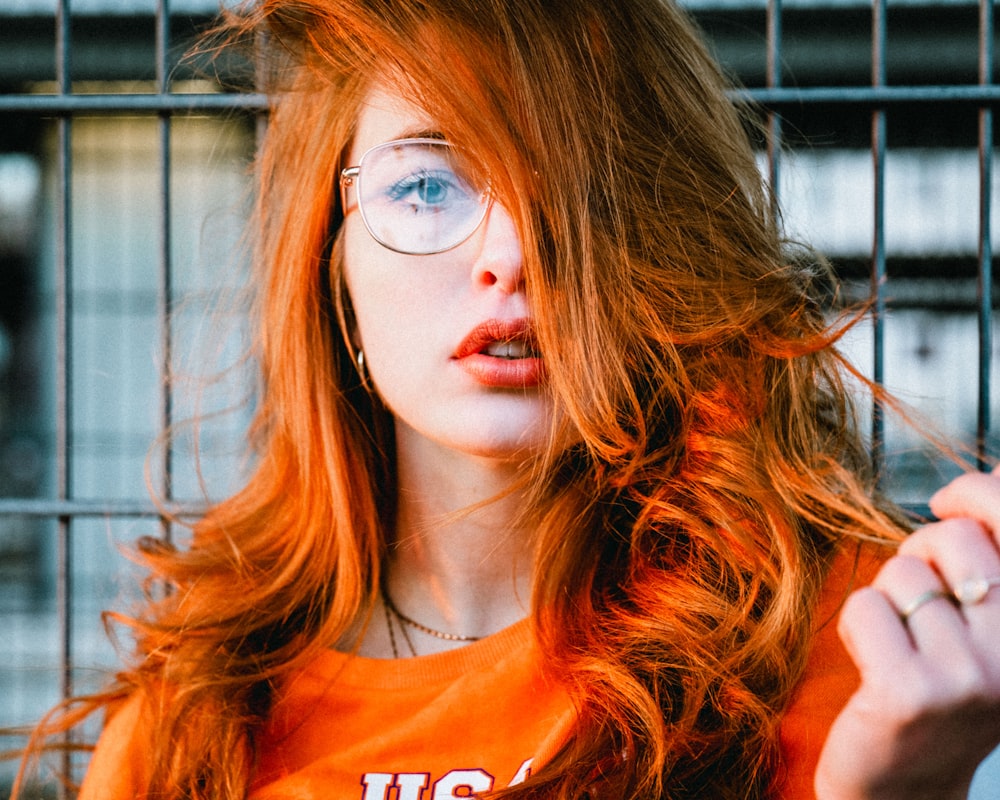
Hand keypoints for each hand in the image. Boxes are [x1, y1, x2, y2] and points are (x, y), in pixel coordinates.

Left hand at [814, 468, 999, 799]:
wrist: (907, 784)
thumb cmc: (940, 685)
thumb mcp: (985, 624)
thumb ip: (988, 562)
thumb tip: (967, 489)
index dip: (979, 493)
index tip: (948, 500)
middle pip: (951, 539)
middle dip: (918, 555)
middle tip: (916, 603)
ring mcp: (971, 675)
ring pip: (900, 574)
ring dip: (887, 603)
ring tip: (903, 648)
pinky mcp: (912, 690)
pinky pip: (864, 607)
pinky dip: (856, 629)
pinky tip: (876, 669)